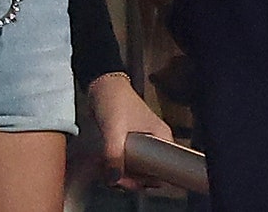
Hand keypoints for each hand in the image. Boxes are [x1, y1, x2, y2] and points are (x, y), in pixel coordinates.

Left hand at [87, 72, 173, 188]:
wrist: (101, 85)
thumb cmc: (115, 101)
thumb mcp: (115, 130)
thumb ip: (114, 155)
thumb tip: (114, 179)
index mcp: (161, 136)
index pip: (166, 166)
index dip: (152, 179)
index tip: (136, 183)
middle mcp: (154, 140)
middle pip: (150, 171)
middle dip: (133, 180)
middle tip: (118, 181)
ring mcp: (141, 142)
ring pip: (137, 168)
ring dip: (123, 175)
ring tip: (109, 175)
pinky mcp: (128, 142)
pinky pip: (126, 161)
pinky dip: (117, 167)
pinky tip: (106, 168)